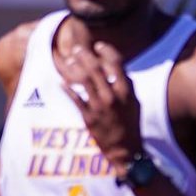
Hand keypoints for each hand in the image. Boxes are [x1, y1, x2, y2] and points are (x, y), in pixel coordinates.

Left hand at [53, 40, 142, 170]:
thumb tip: (117, 71)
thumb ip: (125, 87)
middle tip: (77, 49)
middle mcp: (113, 96)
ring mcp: (100, 106)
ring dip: (75, 67)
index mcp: (127, 92)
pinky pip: (75, 98)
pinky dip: (67, 88)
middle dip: (85, 55)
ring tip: (69, 60)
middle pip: (97, 68)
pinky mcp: (89, 116)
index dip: (107, 51)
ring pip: (84, 80)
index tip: (99, 45)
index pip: (117, 64)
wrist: (125, 149)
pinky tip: (62, 83)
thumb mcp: (134, 104)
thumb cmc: (130, 125)